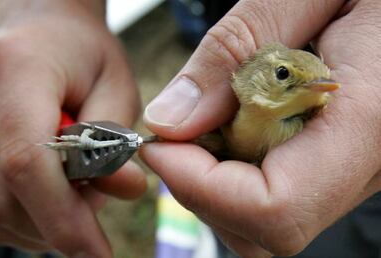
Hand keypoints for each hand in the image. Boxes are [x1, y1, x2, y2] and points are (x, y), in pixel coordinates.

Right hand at [0, 0, 145, 256]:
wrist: (40, 31)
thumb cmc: (84, 56)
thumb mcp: (117, 86)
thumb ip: (116, 139)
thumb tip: (125, 190)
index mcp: (18, 68)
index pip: (26, 158)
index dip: (63, 215)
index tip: (97, 252)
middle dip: (52, 227)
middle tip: (92, 227)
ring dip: (37, 225)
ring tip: (74, 201)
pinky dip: (21, 217)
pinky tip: (50, 198)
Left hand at [141, 0, 380, 256]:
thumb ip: (232, 54)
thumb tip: (170, 120)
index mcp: (370, 119)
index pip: (274, 208)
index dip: (201, 188)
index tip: (160, 145)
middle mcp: (371, 162)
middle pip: (264, 228)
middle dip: (202, 185)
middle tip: (179, 129)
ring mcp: (361, 169)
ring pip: (270, 218)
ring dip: (218, 178)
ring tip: (211, 118)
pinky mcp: (347, 162)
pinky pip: (285, 192)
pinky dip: (242, 167)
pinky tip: (240, 120)